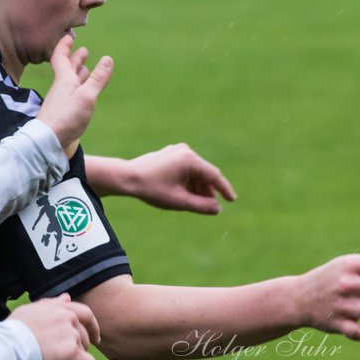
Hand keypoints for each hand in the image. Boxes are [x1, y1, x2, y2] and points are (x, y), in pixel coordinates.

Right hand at [9, 294, 100, 359]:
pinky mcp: (73, 353)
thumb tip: (66, 298)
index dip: (90, 326)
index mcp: (58, 307)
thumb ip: (50, 305)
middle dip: (78, 347)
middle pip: (84, 334)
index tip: (93, 337)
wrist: (5, 348)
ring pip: (84, 350)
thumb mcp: (29, 311)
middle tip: (66, 359)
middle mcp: (67, 317)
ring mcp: (71, 335)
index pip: (83, 312)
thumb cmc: (11, 333)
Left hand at [36, 35, 113, 158]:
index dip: (64, 45)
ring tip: (85, 68)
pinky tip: (84, 94)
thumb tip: (108, 58)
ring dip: (78, 73)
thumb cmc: (66, 117)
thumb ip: (97, 78)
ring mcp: (63, 102)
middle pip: (67, 69)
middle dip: (75, 59)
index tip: (68, 35)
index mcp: (63, 80)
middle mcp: (61, 88)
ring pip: (71, 83)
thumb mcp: (86, 95)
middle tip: (83, 50)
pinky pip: (74, 96)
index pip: (60, 57)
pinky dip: (80, 89)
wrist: (49, 143)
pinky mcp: (66, 114)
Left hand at [105, 144, 236, 213]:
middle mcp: (185, 151)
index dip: (225, 189)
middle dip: (208, 191)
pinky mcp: (170, 155)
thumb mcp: (178, 201)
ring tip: (197, 204)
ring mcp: (177, 151)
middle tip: (211, 207)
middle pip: (204, 174)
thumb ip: (201, 206)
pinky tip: (186, 194)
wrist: (126, 178)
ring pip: (195, 172)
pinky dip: (189, 181)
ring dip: (198, 187)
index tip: (232, 200)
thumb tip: (217, 208)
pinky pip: (186, 169)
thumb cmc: (151, 189)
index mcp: (189, 159)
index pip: (214, 175)